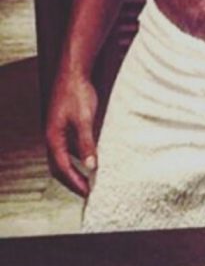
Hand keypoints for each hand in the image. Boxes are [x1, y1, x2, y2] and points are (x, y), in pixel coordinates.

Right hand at [45, 70, 98, 196]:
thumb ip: (87, 143)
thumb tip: (92, 165)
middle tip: (86, 192)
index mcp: (53, 138)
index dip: (74, 182)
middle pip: (58, 167)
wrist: (73, 72)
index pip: (62, 168)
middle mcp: (52, 138)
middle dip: (71, 181)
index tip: (87, 192)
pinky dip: (75, 158)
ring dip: (73, 171)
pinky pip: (67, 149)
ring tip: (87, 180)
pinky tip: (88, 159)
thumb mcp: (84, 119)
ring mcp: (56, 132)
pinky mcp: (63, 126)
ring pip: (62, 158)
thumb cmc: (77, 93)